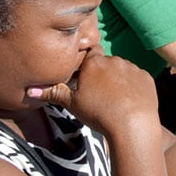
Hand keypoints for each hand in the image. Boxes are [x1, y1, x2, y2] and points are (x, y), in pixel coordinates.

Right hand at [27, 47, 158, 137]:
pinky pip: (136, 79)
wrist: (132, 123)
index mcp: (94, 63)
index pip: (89, 53)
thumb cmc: (98, 112)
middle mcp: (114, 60)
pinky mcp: (146, 77)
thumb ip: (53, 93)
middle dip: (101, 73)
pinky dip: (132, 87)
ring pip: (121, 70)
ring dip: (117, 79)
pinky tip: (128, 101)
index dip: (86, 63)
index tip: (83, 75)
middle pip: (105, 63)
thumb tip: (29, 90)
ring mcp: (132, 68)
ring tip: (113, 99)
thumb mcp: (72, 104)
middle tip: (97, 92)